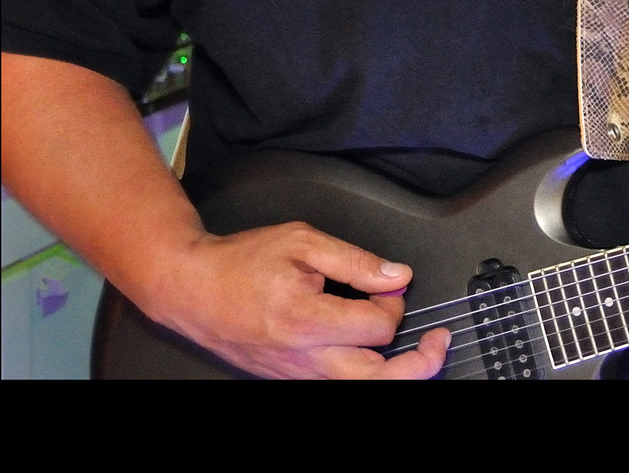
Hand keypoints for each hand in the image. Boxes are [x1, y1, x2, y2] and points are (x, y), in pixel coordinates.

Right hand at [145, 222, 449, 378]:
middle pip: (379, 379)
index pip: (379, 327)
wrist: (190, 288)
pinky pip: (335, 382)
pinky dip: (362, 370)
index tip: (390, 286)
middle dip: (419, 363)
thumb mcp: (302, 242)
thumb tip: (397, 275)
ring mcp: (295, 373)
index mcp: (307, 322)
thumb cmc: (240, 262)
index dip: (395, 303)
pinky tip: (370, 351)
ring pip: (359, 386)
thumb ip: (355, 260)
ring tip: (413, 351)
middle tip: (438, 341)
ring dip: (392, 371)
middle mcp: (303, 358)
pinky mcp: (288, 377)